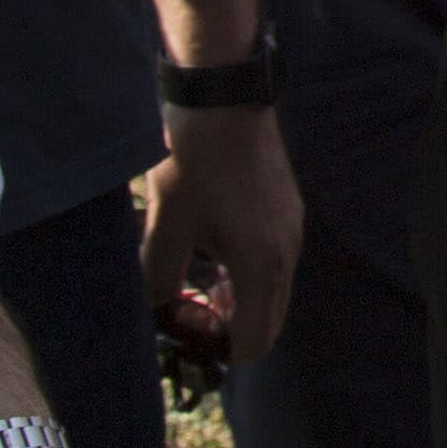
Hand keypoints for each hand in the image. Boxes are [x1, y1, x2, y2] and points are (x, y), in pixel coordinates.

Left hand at [137, 102, 300, 366]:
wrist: (223, 96)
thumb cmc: (193, 158)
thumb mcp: (166, 222)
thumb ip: (158, 278)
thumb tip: (154, 310)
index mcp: (261, 263)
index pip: (254, 342)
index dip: (218, 351)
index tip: (184, 331)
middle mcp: (286, 251)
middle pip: (268, 323)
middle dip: (228, 330)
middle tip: (186, 312)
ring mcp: (292, 229)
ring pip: (272, 293)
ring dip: (238, 302)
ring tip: (194, 284)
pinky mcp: (288, 210)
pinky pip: (274, 264)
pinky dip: (248, 275)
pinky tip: (213, 252)